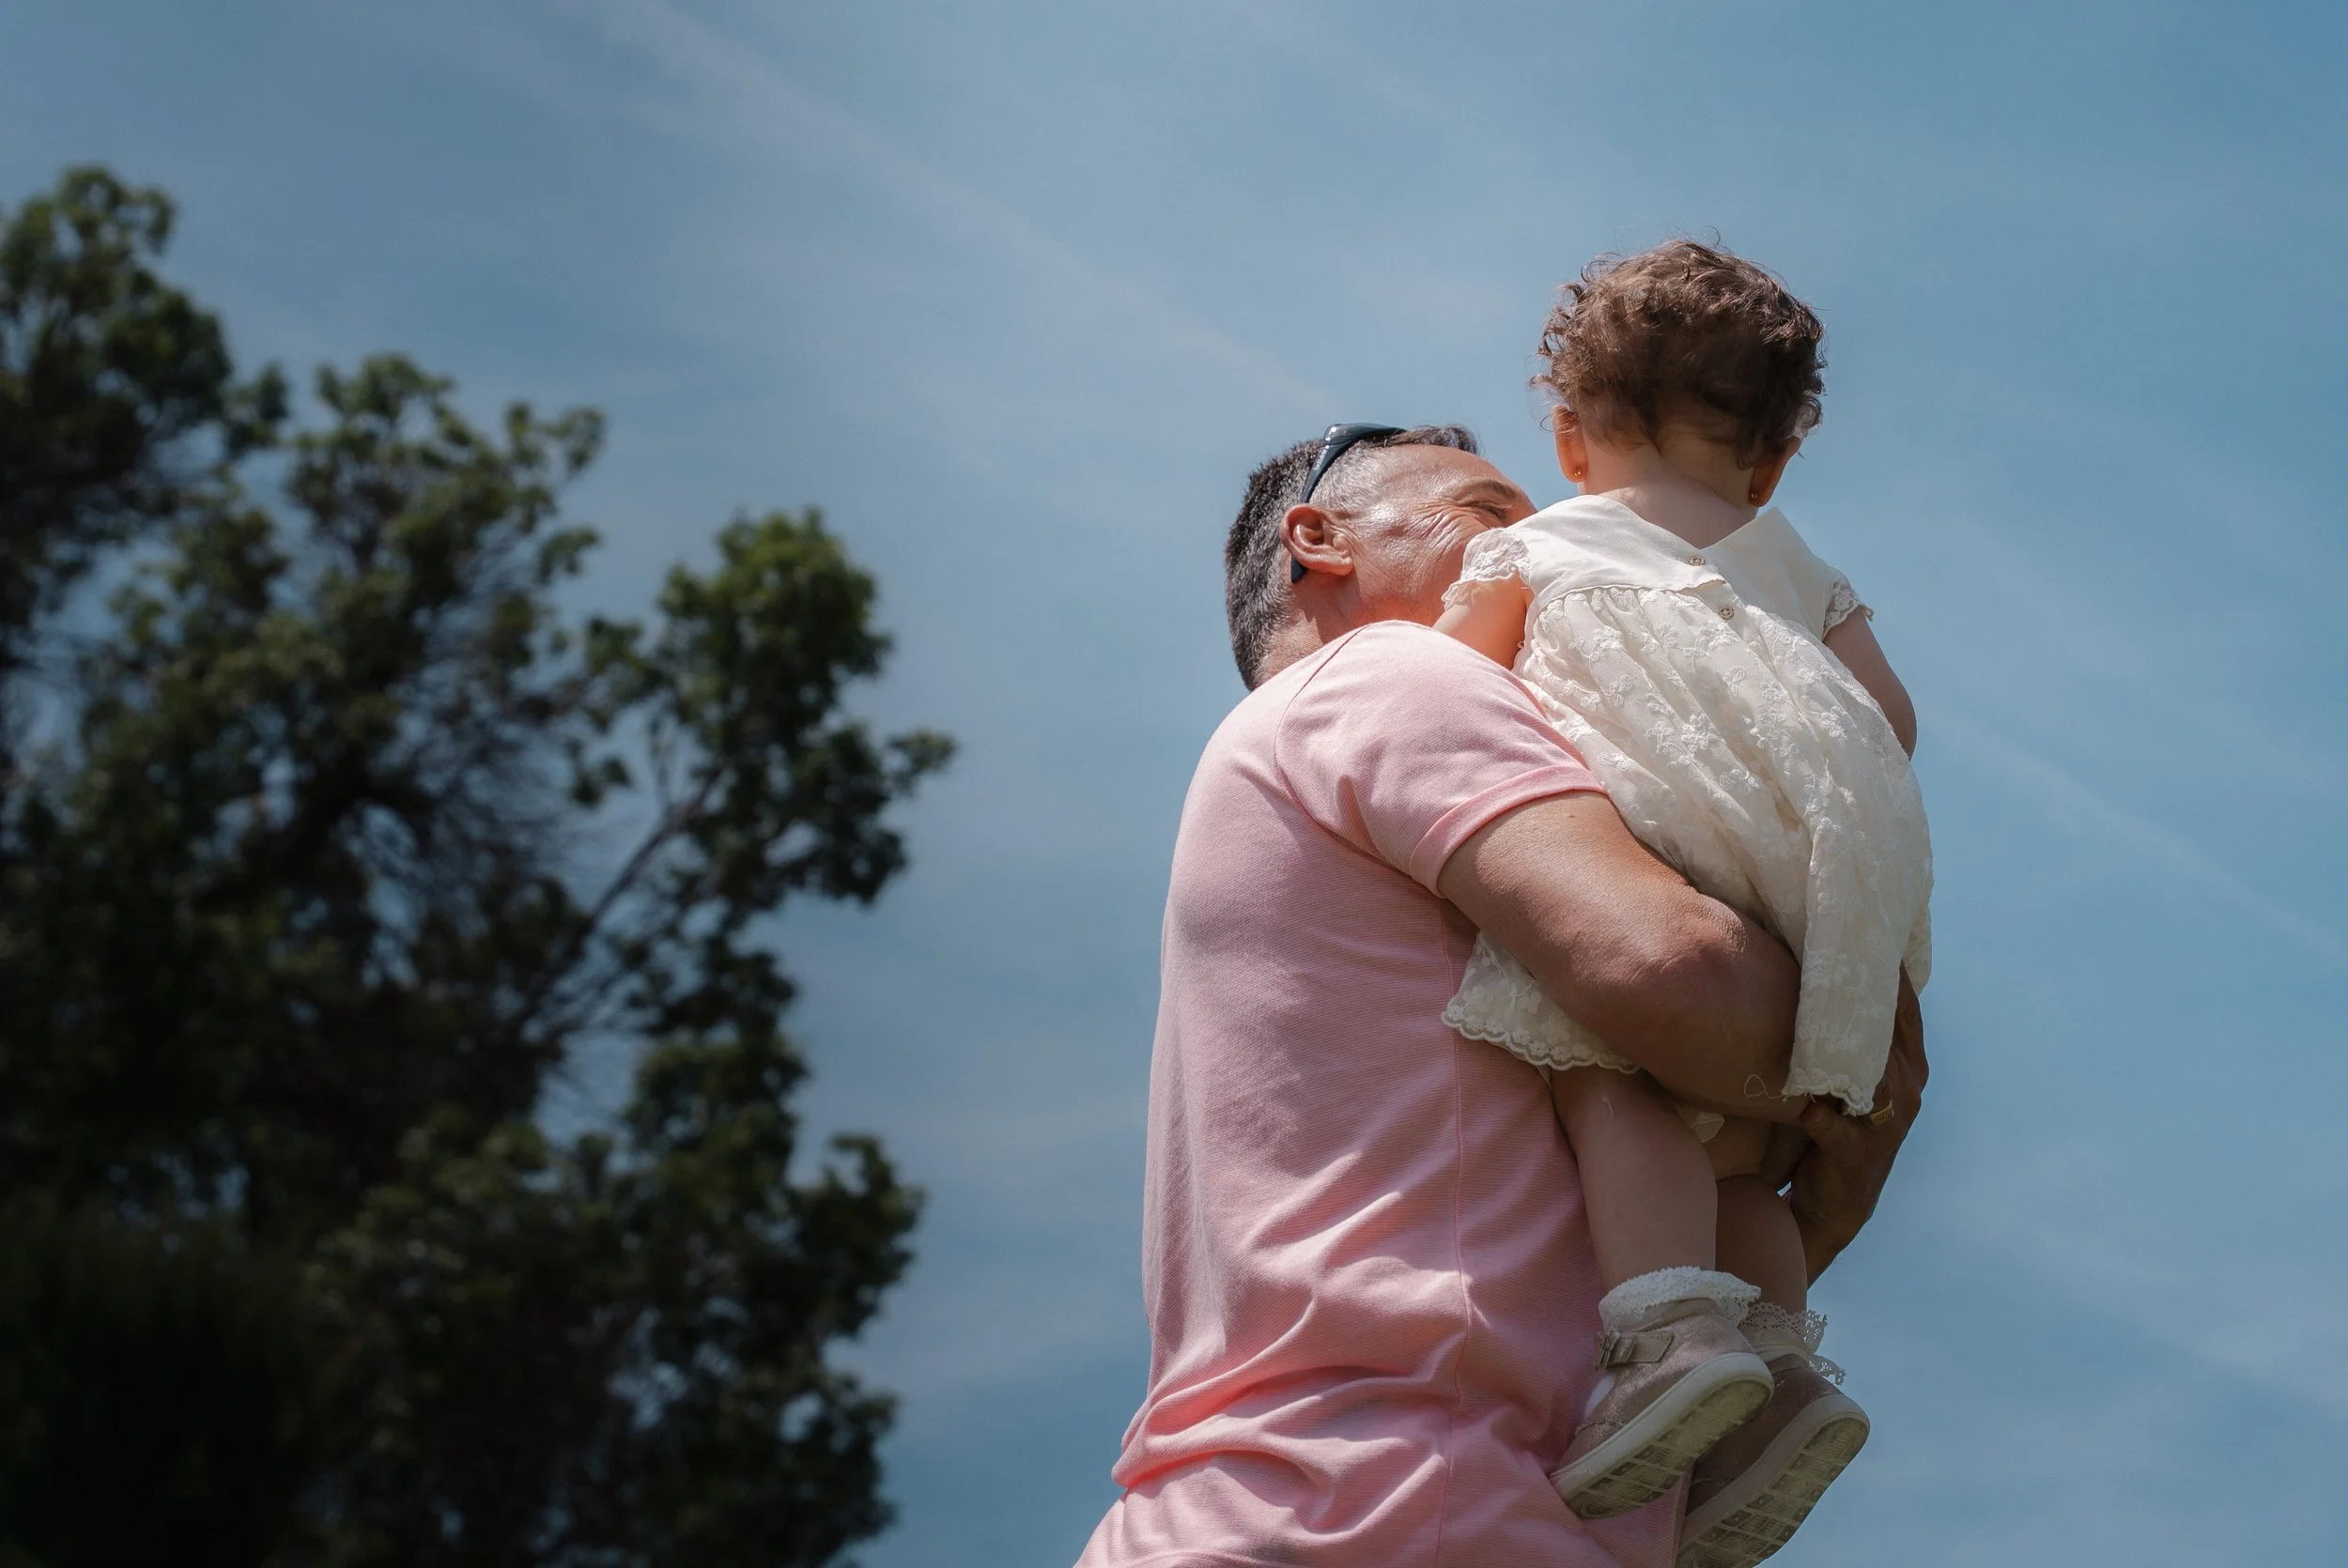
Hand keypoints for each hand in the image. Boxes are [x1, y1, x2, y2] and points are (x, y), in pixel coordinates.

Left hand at [1788, 969, 1925, 1281]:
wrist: (1830, 1201)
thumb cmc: (1828, 1121)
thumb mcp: (1841, 1070)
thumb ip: (1840, 1030)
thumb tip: (1813, 963)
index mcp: (1905, 1063)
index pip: (1902, 1006)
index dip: (1887, 970)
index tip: (1864, 928)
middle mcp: (1906, 1087)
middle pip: (1891, 1029)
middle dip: (1869, 993)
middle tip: (1840, 951)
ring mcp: (1887, 1122)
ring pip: (1872, 1075)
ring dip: (1847, 1050)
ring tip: (1821, 1014)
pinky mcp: (1861, 1154)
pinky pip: (1842, 1131)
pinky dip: (1825, 1121)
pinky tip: (1809, 1109)